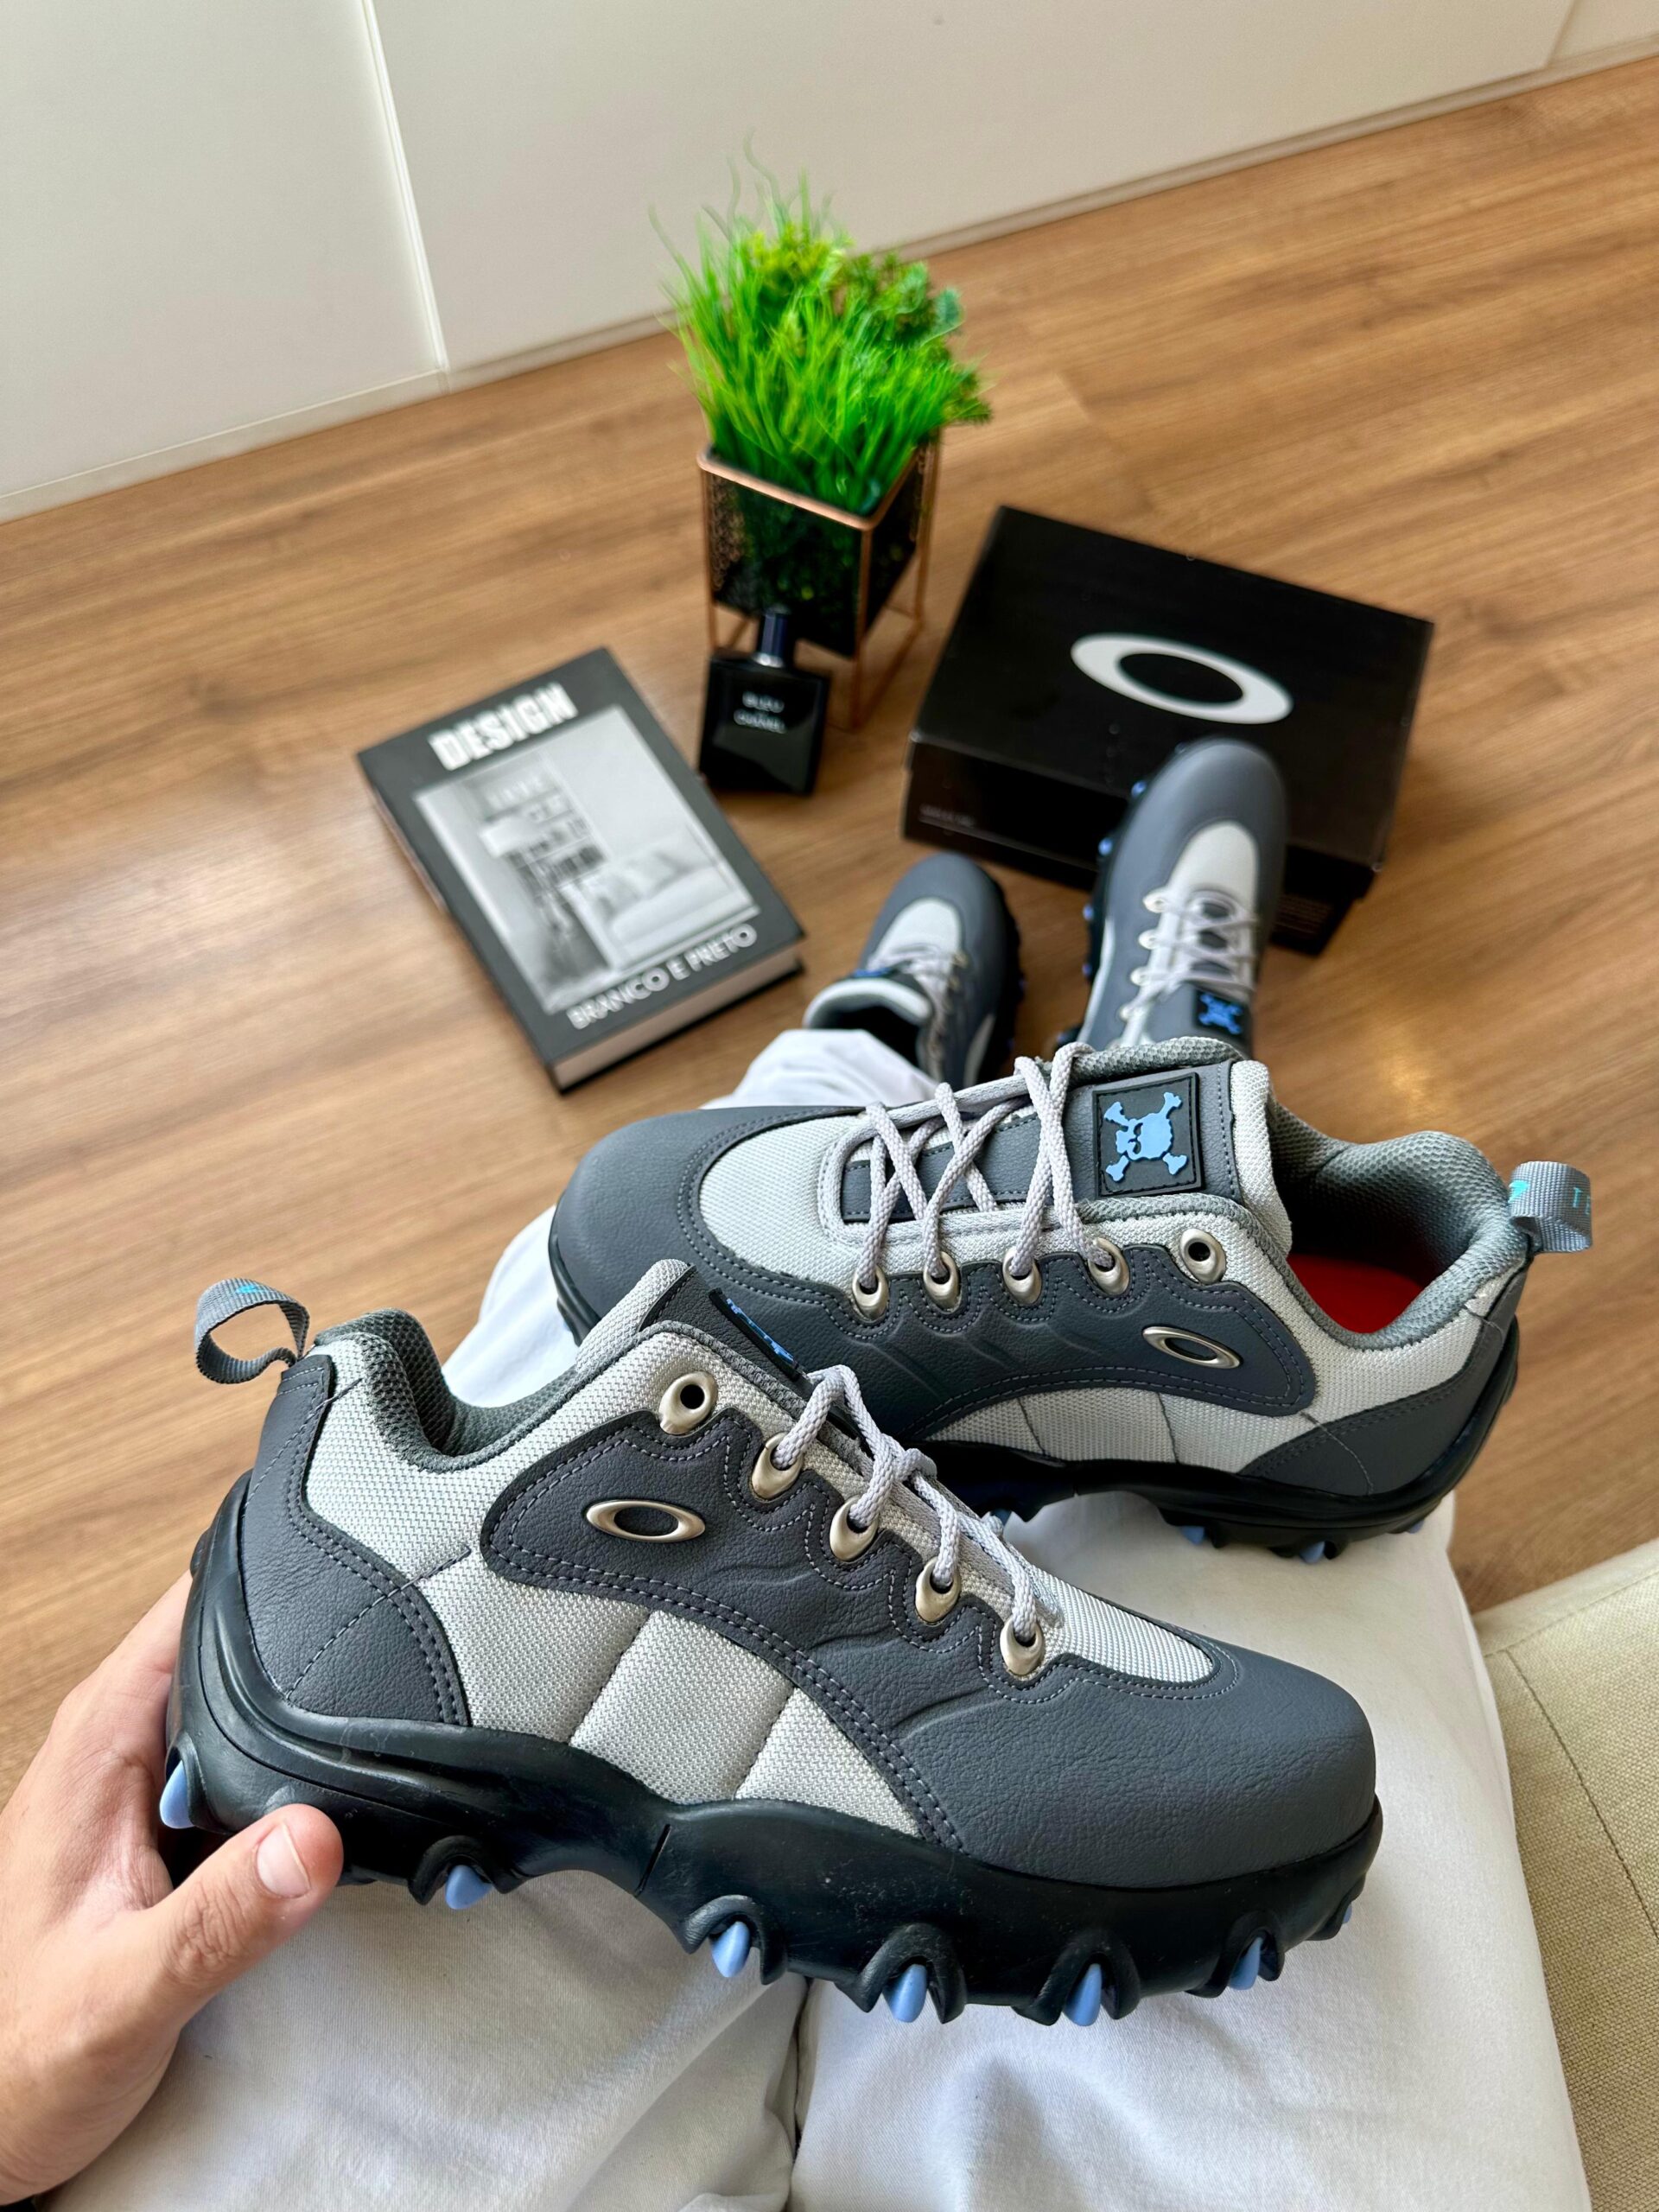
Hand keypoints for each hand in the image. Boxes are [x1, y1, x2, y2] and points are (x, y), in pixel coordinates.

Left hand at [0, 1577, 341, 2198]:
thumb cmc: (23, 2060)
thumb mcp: (126, 1996)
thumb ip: (223, 1919)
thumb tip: (317, 1835)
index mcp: (98, 1744)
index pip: (195, 1606)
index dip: (277, 1579)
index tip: (361, 1572)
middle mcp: (118, 1744)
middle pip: (238, 1644)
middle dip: (318, 1646)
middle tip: (408, 1664)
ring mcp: (142, 1781)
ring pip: (248, 1703)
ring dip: (312, 1716)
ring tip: (393, 1733)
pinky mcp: (167, 1824)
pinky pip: (246, 1761)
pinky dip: (296, 1772)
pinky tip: (344, 1802)